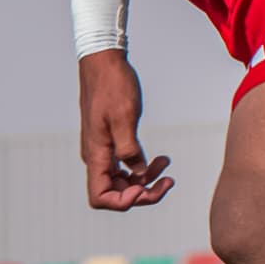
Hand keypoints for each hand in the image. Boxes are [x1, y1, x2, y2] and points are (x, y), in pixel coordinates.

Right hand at [79, 51, 174, 210]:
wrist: (104, 62)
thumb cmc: (113, 85)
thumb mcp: (124, 117)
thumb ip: (130, 149)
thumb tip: (138, 173)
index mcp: (96, 154)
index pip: (101, 197)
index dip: (124, 201)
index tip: (145, 187)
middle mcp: (97, 156)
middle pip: (115, 193)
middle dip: (142, 193)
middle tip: (168, 182)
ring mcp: (103, 149)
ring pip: (122, 180)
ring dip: (145, 180)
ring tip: (166, 166)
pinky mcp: (111, 140)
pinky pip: (125, 165)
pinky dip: (142, 167)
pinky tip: (160, 159)